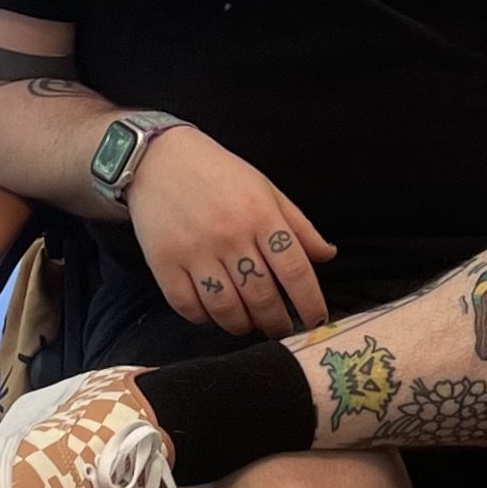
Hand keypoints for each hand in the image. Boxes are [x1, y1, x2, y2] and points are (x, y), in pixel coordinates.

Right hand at [125, 127, 336, 338]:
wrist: (159, 159)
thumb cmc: (219, 174)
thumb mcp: (266, 189)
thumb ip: (298, 225)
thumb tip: (326, 255)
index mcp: (261, 215)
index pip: (295, 270)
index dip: (309, 302)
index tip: (316, 319)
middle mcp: (230, 235)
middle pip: (262, 297)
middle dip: (277, 323)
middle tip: (281, 329)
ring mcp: (196, 251)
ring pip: (226, 309)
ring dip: (243, 326)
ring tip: (250, 325)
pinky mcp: (164, 262)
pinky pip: (189, 306)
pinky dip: (205, 319)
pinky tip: (214, 314)